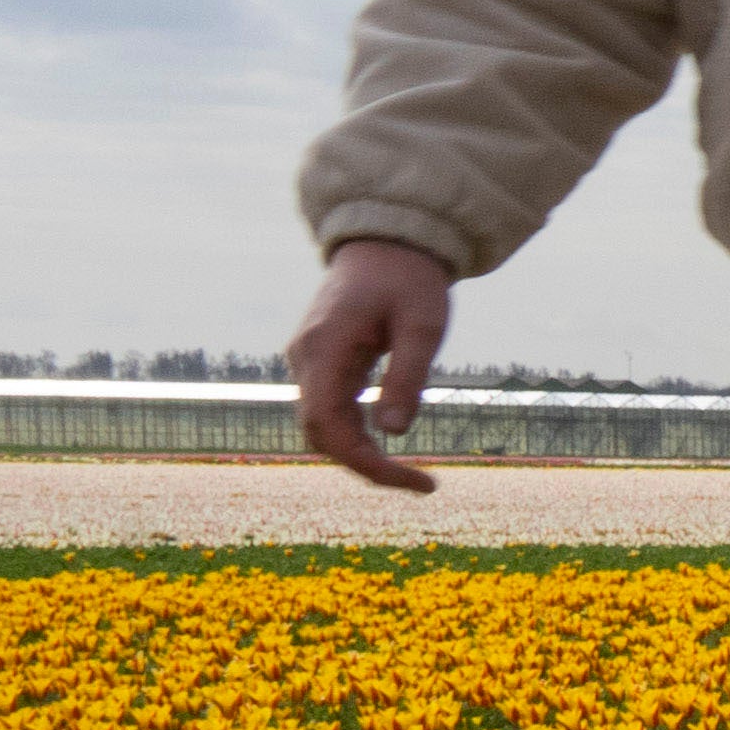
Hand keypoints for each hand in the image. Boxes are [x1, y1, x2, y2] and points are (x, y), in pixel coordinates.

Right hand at [287, 240, 455, 492]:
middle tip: (424, 484)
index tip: (417, 482)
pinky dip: (358, 434)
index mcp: (324, 348)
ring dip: (362, 454)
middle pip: (321, 433)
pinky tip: (392, 447)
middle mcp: (306, 358)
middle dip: (367, 466)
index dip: (367, 463)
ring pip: (323, 425)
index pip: (329, 424)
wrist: (386, 245)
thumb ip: (407, 376)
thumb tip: (394, 434)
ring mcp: (309, 362)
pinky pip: (331, 410)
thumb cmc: (409, 280)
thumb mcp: (423, 325)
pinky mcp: (322, 364)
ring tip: (414, 475)